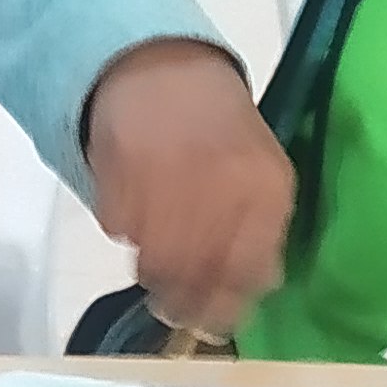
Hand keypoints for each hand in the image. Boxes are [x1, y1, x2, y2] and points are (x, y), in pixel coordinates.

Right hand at [79, 40, 293, 340]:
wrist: (164, 69)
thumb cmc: (220, 128)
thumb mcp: (262, 172)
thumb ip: (262, 232)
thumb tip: (255, 290)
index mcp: (267, 191)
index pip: (251, 273)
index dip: (230, 305)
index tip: (216, 317)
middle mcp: (221, 189)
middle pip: (199, 276)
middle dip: (185, 300)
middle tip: (175, 305)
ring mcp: (167, 183)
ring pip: (156, 263)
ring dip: (154, 270)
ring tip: (155, 255)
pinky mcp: (120, 175)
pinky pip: (120, 232)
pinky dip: (125, 232)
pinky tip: (136, 206)